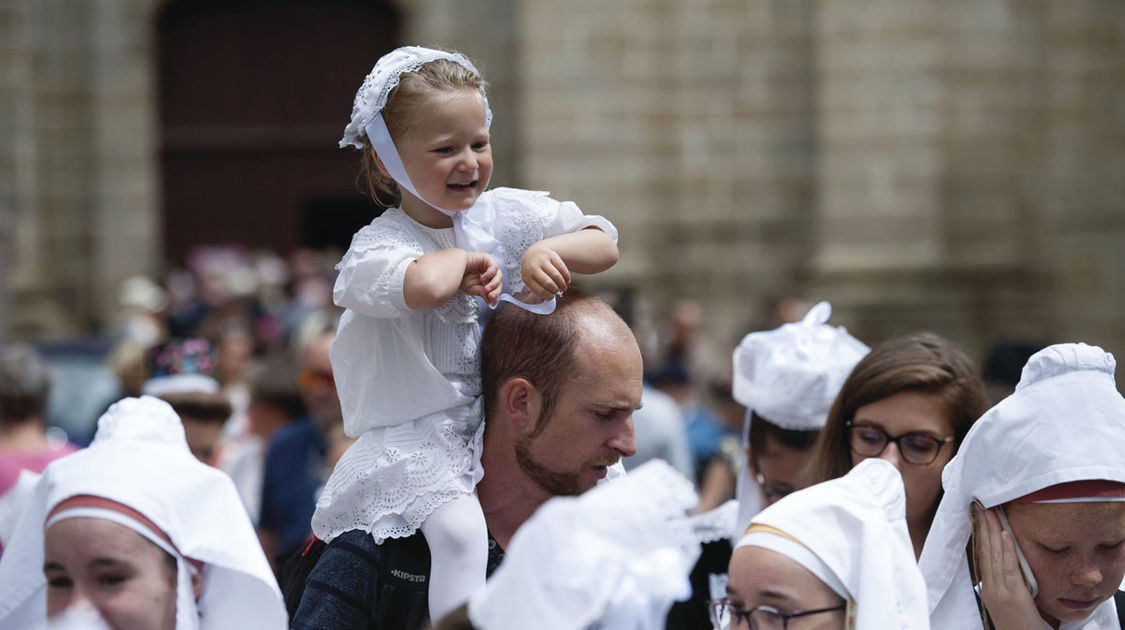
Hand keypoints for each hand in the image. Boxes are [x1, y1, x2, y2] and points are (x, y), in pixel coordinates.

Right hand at [461, 252, 501, 305]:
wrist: (454, 267)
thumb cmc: (462, 276)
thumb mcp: (473, 289)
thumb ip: (482, 293)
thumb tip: (490, 302)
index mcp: (488, 280)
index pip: (496, 288)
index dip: (495, 295)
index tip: (492, 302)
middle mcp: (490, 273)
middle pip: (499, 283)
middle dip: (495, 291)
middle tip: (490, 296)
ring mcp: (490, 266)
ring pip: (499, 276)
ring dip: (493, 284)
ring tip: (486, 289)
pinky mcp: (488, 259)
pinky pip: (494, 267)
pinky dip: (489, 274)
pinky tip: (482, 278)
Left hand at [520, 243, 570, 302]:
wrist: (533, 252)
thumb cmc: (532, 270)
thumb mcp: (530, 280)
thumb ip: (537, 290)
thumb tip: (545, 301)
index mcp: (527, 277)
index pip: (540, 290)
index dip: (548, 296)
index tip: (552, 297)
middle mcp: (533, 267)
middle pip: (548, 283)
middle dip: (556, 290)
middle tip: (559, 291)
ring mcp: (542, 260)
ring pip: (556, 275)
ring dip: (562, 284)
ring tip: (564, 287)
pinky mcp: (551, 255)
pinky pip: (562, 267)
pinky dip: (566, 276)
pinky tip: (567, 281)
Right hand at [973, 502, 1043, 628]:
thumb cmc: (1018, 626)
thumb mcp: (1006, 603)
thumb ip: (1002, 584)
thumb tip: (1003, 563)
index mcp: (986, 588)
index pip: (981, 555)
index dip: (979, 534)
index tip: (978, 515)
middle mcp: (989, 588)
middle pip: (984, 551)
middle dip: (982, 526)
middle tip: (980, 505)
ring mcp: (999, 592)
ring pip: (994, 556)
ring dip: (992, 531)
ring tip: (990, 512)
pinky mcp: (1013, 596)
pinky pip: (1009, 568)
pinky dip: (1007, 550)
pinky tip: (1006, 534)